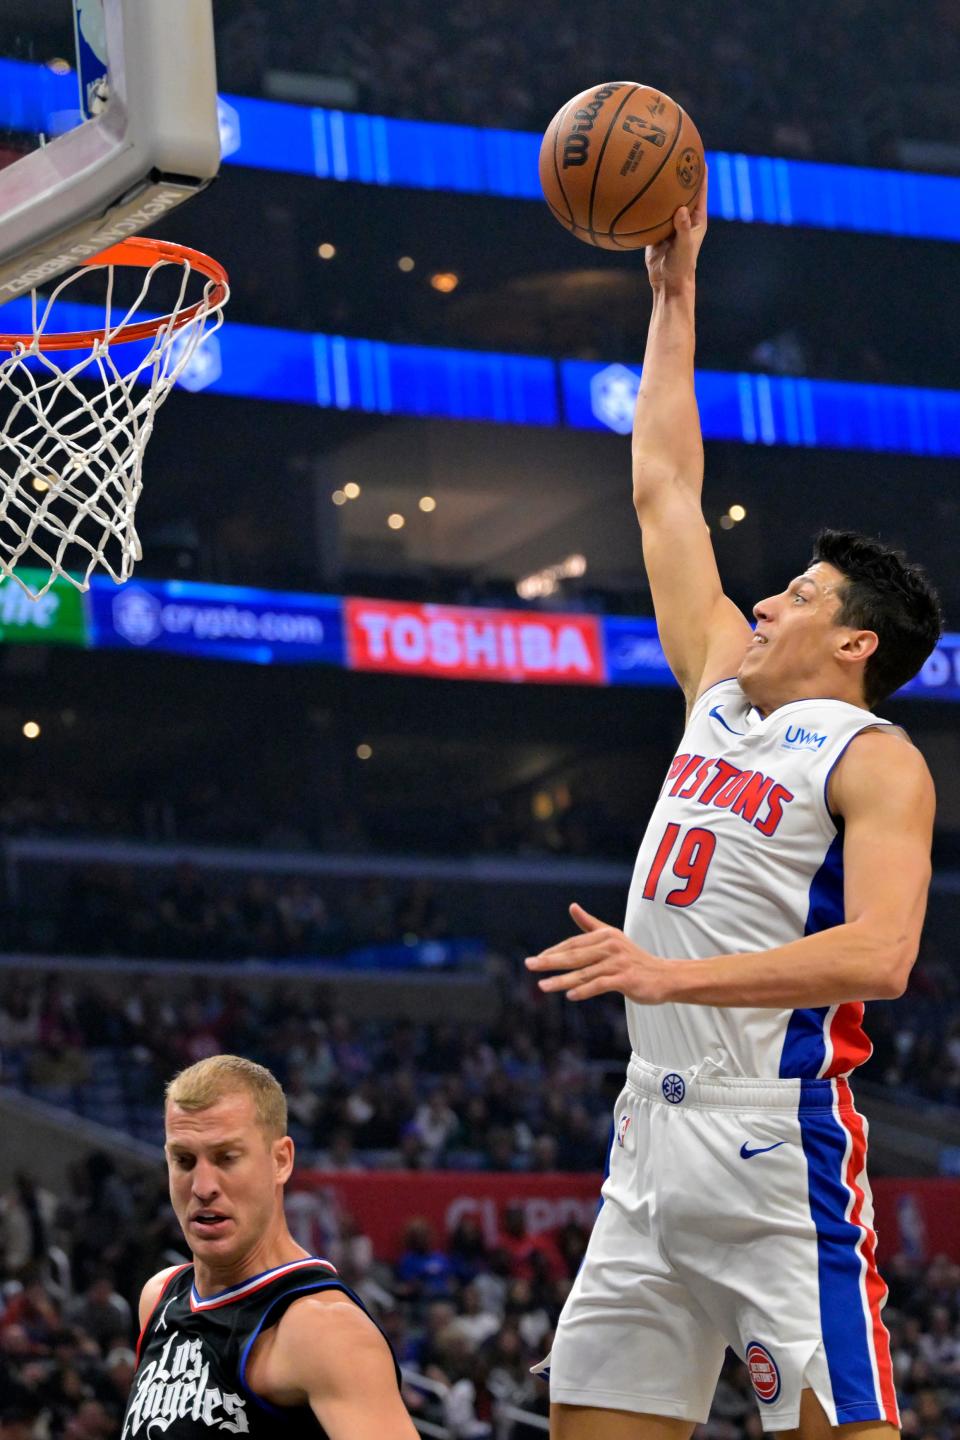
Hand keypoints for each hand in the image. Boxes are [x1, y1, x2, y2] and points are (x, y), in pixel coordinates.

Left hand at [524, 903, 671, 1002]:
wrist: (664, 976)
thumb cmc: (634, 958)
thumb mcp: (613, 938)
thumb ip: (590, 924)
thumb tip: (572, 906)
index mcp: (606, 935)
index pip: (574, 943)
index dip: (554, 951)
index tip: (537, 959)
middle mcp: (611, 946)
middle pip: (575, 955)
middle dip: (550, 961)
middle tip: (529, 965)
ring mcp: (619, 962)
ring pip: (584, 972)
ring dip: (562, 980)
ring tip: (543, 986)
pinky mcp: (626, 978)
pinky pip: (601, 985)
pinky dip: (585, 990)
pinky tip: (570, 996)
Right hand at [645, 164, 707, 291]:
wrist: (667, 282)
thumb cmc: (681, 265)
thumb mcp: (684, 246)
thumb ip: (682, 228)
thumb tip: (681, 209)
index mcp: (697, 218)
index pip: (700, 189)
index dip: (700, 171)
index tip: (698, 152)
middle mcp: (684, 217)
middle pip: (682, 189)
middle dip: (678, 172)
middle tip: (672, 152)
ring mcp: (669, 223)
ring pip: (664, 201)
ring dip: (659, 187)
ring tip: (651, 167)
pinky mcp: (656, 230)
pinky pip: (650, 214)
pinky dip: (644, 205)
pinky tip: (634, 193)